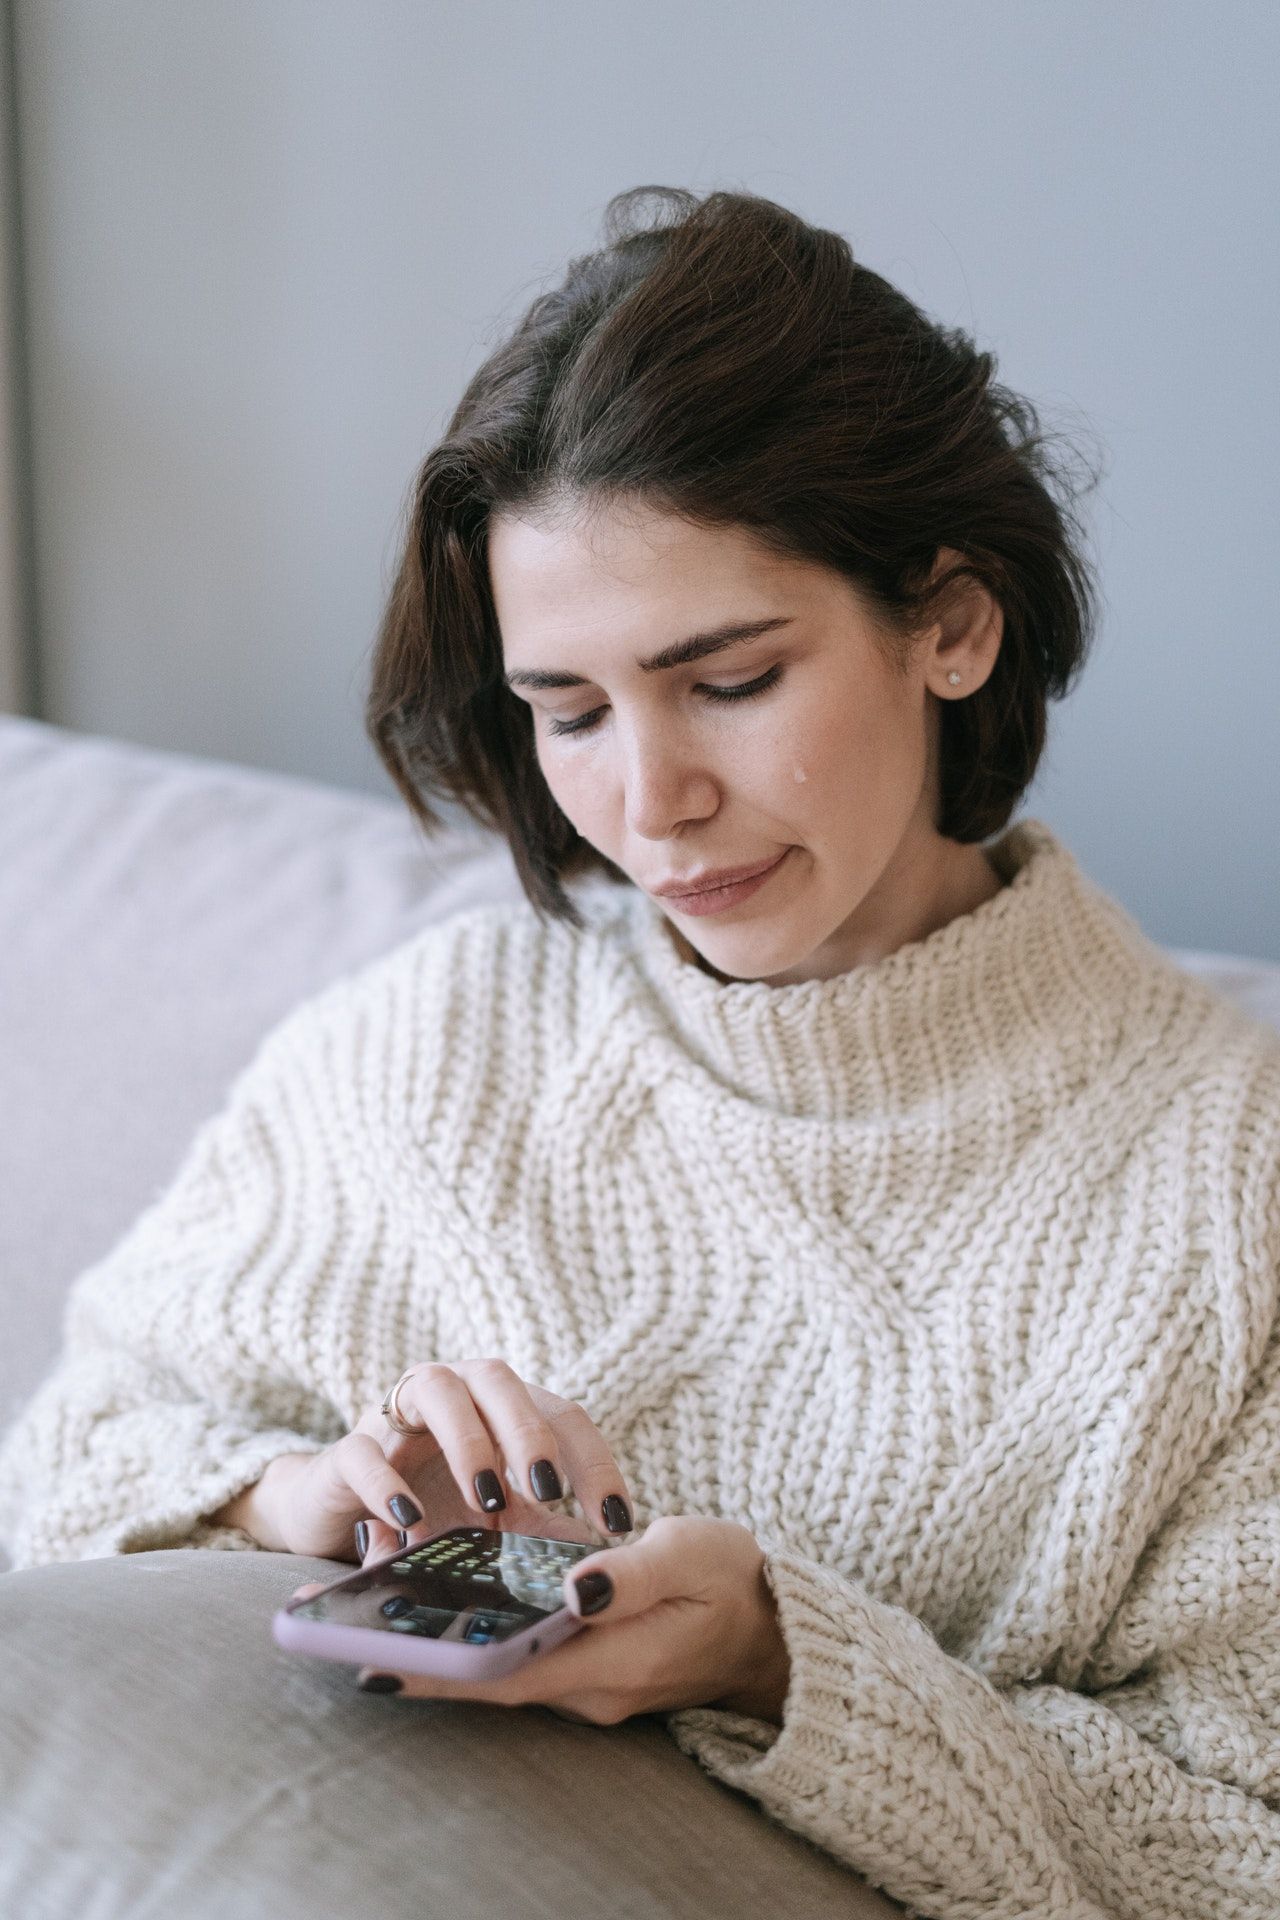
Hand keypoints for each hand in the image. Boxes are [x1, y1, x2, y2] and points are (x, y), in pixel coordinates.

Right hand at [260, 1359, 633, 1562]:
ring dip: (468, 1442)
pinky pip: (364, 1451)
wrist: (344, 1512)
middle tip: (550, 1490)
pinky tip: (409, 1518)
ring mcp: (397, 1412)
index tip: (617, 1522)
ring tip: (488, 1499)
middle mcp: (456, 1390)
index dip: (594, 1464)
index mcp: (501, 1404)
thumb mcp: (498, 1523)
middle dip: (531, 1434)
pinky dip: (387, 1481)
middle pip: (502, 1383)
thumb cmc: (435, 1505)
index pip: (562, 1415)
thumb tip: (599, 1558)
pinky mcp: (346, 1450)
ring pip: (438, 1391)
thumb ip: (542, 1530)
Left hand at [292, 1515, 790, 1725]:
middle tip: (345, 1636)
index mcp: (608, 1659)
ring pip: (499, 1670)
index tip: (372, 1661)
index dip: (437, 1670)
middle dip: (418, 1660)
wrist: (775, 1627)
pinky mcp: (591, 1665)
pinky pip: (521, 1659)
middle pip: (486, 1680)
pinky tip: (445, 1606)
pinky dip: (479, 1638)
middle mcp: (589, 1685)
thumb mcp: (690, 1557)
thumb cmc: (732, 1580)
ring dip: (442, 1650)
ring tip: (375, 1612)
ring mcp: (589, 1682)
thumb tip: (573, 1586)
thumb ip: (632, 1572)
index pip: (503, 1673)